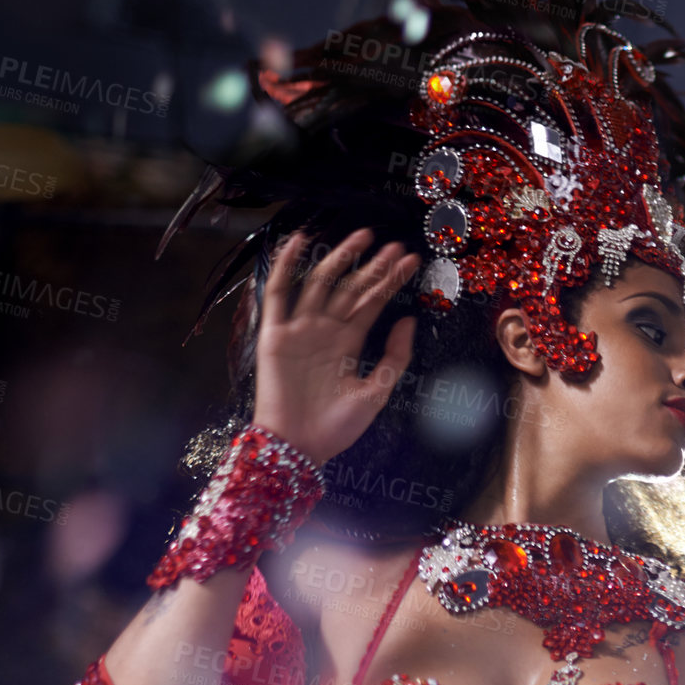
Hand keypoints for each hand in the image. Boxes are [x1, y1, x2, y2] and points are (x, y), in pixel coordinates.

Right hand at [253, 229, 419, 463]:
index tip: (409, 260)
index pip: (371, 302)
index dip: (389, 281)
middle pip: (351, 288)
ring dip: (340, 257)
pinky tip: (299, 241)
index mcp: (348, 343)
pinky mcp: (275, 334)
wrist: (299, 447)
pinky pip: (278, 293)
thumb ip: (394, 357)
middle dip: (373, 266)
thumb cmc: (335, 428)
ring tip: (363, 237)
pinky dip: (285, 266)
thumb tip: (409, 320)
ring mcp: (300, 329)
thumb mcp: (376, 392)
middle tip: (394, 246)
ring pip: (321, 283)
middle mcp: (325, 331)